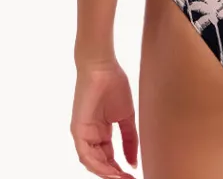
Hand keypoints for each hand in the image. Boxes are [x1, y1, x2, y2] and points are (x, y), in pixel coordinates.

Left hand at [71, 61, 138, 177]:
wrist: (104, 67)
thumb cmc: (114, 84)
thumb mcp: (126, 116)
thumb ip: (130, 139)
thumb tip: (134, 161)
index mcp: (101, 132)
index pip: (110, 158)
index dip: (120, 169)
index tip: (133, 176)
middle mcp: (90, 136)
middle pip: (101, 163)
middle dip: (114, 175)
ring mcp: (83, 134)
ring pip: (92, 162)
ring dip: (106, 173)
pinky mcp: (77, 130)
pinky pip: (84, 154)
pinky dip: (96, 165)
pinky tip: (109, 171)